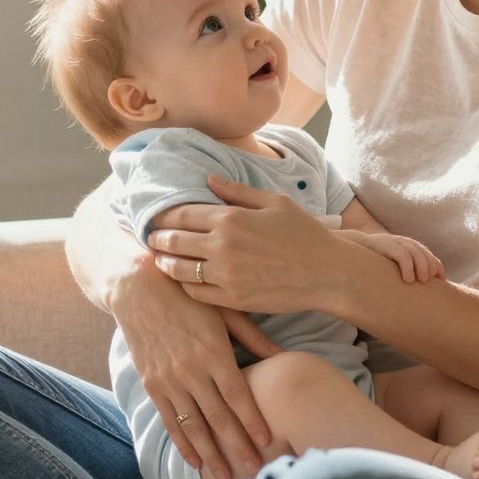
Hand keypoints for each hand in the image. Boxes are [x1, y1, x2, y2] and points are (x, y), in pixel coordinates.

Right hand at [109, 258, 280, 478]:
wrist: (137, 288)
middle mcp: (191, 370)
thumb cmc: (188, 296)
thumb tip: (284, 358)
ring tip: (226, 476)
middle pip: (219, 417)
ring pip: (193, 426)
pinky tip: (195, 461)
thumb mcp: (225, 310)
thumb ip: (254, 337)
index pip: (237, 395)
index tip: (267, 442)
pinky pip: (170, 421)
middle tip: (255, 470)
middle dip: (238, 446)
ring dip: (211, 453)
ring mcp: (168, 380)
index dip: (253, 421)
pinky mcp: (151, 384)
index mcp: (213, 351)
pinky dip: (182, 443)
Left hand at [148, 175, 350, 314]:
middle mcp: (222, 246)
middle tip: (151, 238)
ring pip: (179, 269)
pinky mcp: (233, 299)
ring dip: (165, 262)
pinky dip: (184, 285)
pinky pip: (196, 293)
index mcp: (231, 218)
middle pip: (173, 241)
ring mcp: (226, 275)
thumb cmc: (304, 233)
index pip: (181, 215)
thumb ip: (237, 192)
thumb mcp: (274, 202)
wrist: (327, 272)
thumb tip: (209, 180)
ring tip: (161, 259)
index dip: (163, 216)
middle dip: (158, 238)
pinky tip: (184, 278)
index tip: (156, 217)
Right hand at [340, 230, 442, 283]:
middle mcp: (406, 244)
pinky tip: (408, 280)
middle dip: (431, 267)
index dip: (438, 269)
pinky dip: (407, 266)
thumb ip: (404, 273)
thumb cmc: (374, 262)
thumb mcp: (392, 266)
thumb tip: (416, 294)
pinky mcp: (386, 245)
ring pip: (416, 253)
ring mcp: (396, 243)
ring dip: (422, 267)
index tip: (442, 283)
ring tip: (422, 281)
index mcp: (410, 249)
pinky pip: (401, 254)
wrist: (354, 246)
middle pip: (425, 254)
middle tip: (430, 283)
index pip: (430, 257)